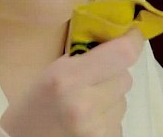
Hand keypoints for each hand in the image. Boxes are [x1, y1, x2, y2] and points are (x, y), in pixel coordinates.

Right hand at [0, 28, 144, 136]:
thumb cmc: (30, 108)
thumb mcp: (48, 75)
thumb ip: (80, 59)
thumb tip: (114, 40)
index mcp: (66, 78)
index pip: (121, 54)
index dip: (132, 40)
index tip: (131, 34)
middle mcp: (85, 103)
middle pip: (125, 77)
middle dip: (113, 73)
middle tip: (91, 79)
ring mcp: (97, 128)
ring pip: (123, 100)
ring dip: (110, 98)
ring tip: (84, 106)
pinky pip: (118, 121)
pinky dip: (107, 118)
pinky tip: (86, 123)